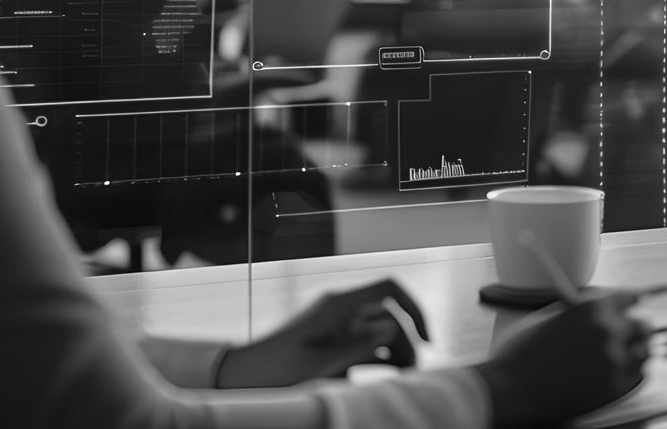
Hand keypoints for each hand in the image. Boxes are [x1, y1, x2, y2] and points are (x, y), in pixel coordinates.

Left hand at [216, 278, 427, 387]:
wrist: (240, 375)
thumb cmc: (273, 369)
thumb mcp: (320, 362)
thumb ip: (358, 345)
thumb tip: (390, 328)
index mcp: (337, 305)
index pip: (390, 289)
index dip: (414, 308)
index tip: (426, 338)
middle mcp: (339, 309)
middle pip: (388, 314)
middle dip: (406, 340)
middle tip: (414, 371)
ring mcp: (335, 324)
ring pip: (379, 331)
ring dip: (395, 350)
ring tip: (403, 376)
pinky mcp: (330, 340)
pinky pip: (364, 343)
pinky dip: (379, 356)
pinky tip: (386, 374)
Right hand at [476, 291, 648, 425]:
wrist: (511, 389)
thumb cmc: (521, 354)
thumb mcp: (549, 316)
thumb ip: (579, 308)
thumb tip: (597, 306)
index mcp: (593, 308)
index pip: (630, 297)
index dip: (630, 303)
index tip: (632, 308)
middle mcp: (609, 331)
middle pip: (644, 325)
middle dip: (636, 329)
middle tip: (628, 335)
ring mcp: (615, 360)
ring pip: (645, 352)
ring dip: (636, 351)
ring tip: (623, 355)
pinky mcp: (615, 387)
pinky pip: (639, 376)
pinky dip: (632, 373)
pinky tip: (619, 372)